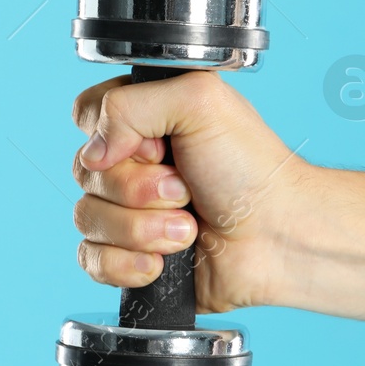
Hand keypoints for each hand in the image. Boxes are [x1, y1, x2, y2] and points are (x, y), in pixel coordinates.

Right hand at [71, 71, 301, 313]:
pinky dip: (128, 264)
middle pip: (85, 172)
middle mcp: (134, 165)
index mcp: (146, 120)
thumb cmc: (253, 170)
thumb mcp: (200, 101)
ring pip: (86, 218)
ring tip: (190, 228)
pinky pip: (92, 260)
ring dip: (143, 229)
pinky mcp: (132, 257)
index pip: (87, 117)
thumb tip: (92, 153)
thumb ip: (129, 103)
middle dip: (140, 189)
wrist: (279, 238)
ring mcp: (130, 213)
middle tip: (187, 189)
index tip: (162, 148)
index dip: (117, 137)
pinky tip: (164, 263)